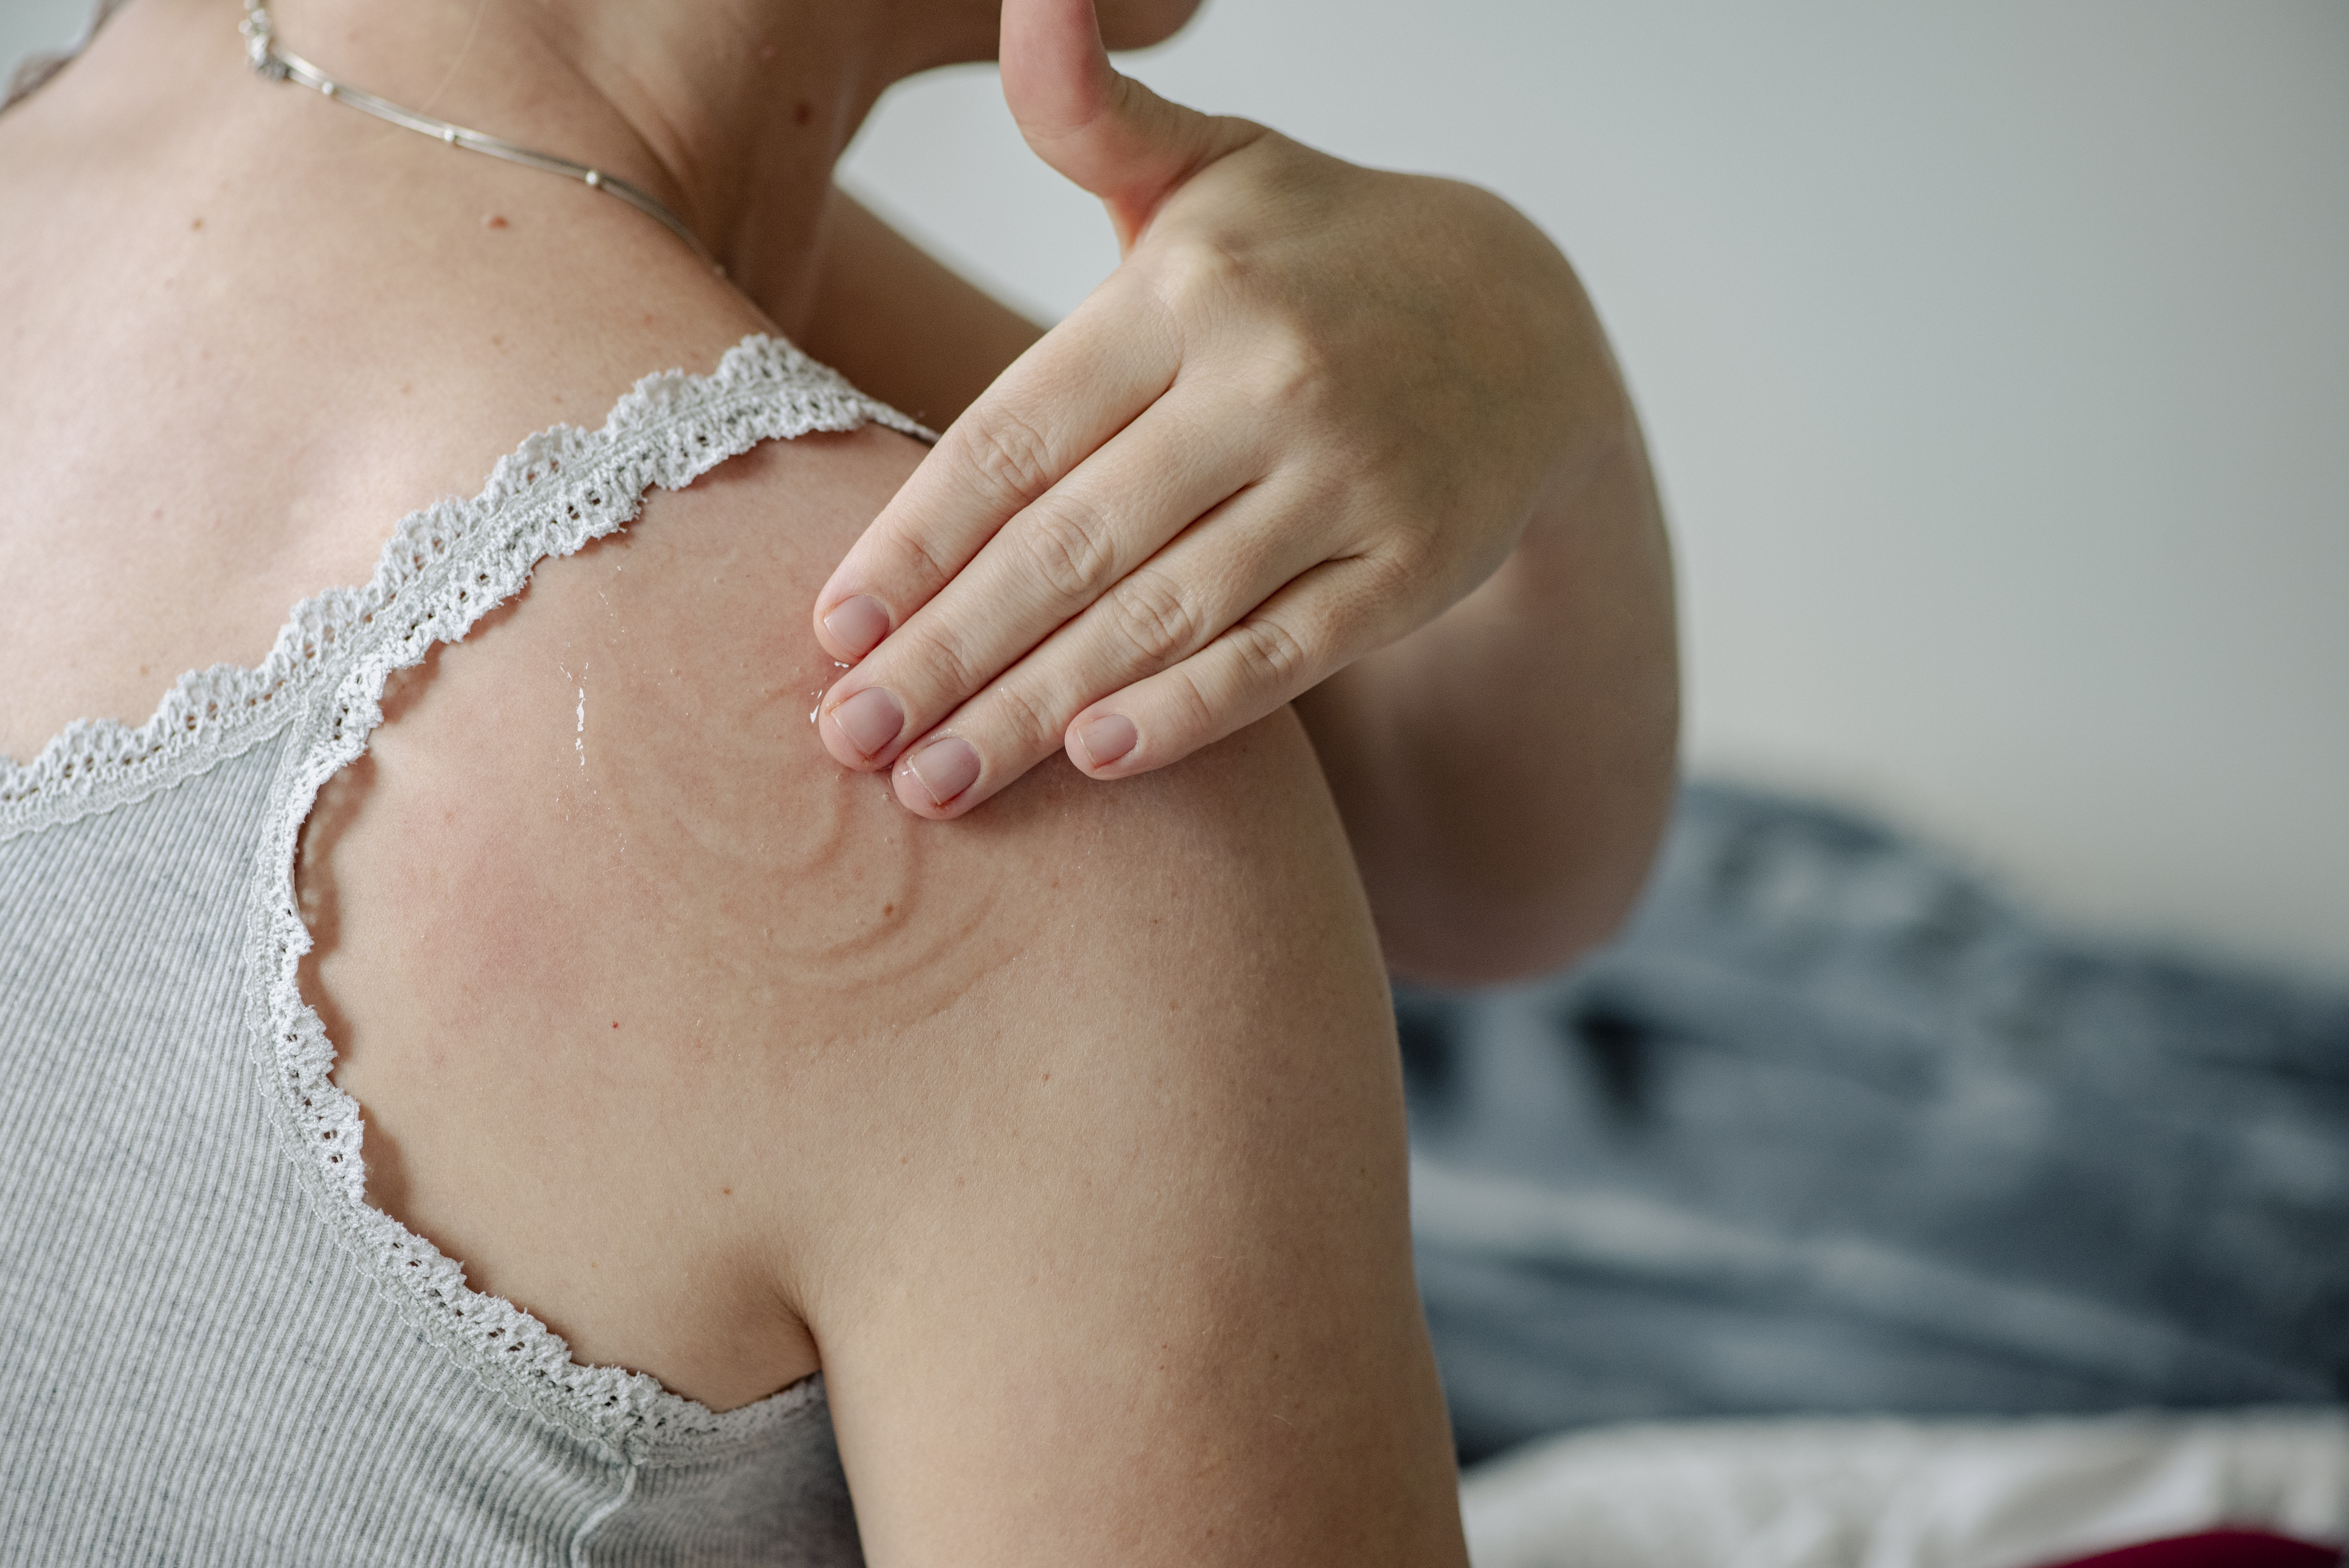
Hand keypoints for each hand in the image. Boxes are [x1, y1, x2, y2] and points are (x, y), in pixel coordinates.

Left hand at [812, 0, 1602, 817]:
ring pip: (1163, 612)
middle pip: (1069, 543)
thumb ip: (1090, 113)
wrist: (1528, 319)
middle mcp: (1269, 378)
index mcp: (1190, 287)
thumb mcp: (1209, 170)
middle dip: (947, 654)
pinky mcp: (1416, 564)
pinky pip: (1282, 652)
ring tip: (933, 786)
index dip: (914, 539)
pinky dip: (1190, 711)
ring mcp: (1352, 477)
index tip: (831, 628)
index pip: (1015, 436)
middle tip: (845, 741)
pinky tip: (1094, 761)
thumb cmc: (1315, 253)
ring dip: (1038, 710)